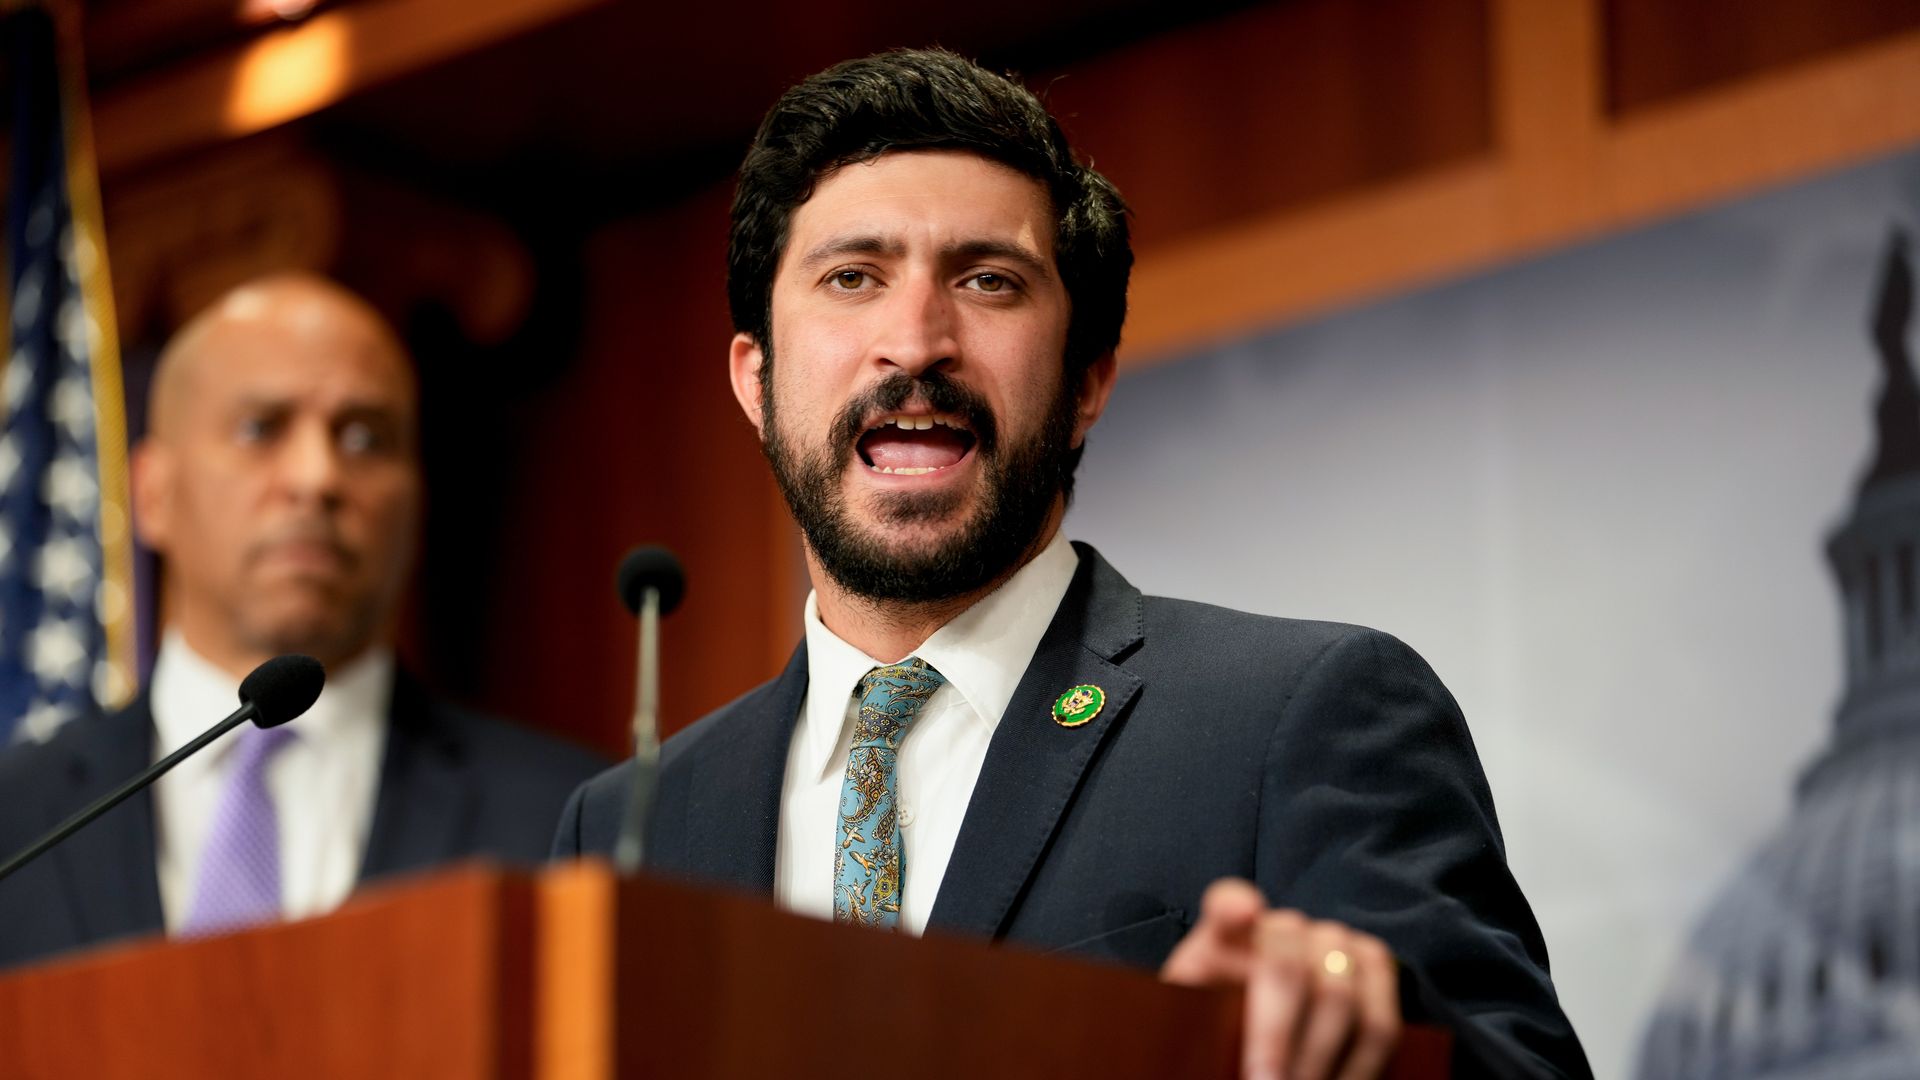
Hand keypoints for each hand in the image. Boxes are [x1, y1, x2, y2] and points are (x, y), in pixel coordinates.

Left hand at [1161, 879, 1400, 1079]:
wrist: (1266, 1039)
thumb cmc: (1223, 1028)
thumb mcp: (1197, 1016)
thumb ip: (1197, 1011)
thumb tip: (1195, 1041)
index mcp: (1229, 933)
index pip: (1227, 904)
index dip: (1235, 906)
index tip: (1243, 914)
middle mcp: (1287, 927)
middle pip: (1289, 966)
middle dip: (1276, 1034)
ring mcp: (1336, 942)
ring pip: (1339, 996)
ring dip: (1317, 1059)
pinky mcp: (1374, 971)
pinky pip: (1380, 1024)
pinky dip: (1358, 1070)